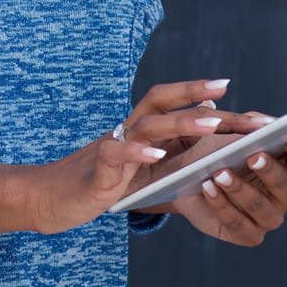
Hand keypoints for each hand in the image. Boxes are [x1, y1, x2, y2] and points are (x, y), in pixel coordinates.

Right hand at [23, 77, 253, 234]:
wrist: (53, 197)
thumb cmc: (102, 180)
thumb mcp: (144, 162)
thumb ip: (173, 141)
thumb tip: (209, 112)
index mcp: (140, 129)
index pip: (173, 102)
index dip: (201, 93)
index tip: (230, 89)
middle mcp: (127, 130)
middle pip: (162, 101)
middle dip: (197, 96)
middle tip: (234, 96)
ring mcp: (112, 147)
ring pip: (147, 124)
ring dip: (181, 121)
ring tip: (213, 123)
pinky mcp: (97, 170)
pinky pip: (116, 154)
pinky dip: (136, 151)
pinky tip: (157, 154)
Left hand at [168, 129, 286, 244]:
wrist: (182, 173)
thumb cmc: (213, 148)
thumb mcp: (228, 129)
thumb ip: (249, 125)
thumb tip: (268, 123)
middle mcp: (283, 194)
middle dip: (271, 172)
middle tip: (253, 157)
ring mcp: (268, 217)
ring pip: (263, 209)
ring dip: (241, 190)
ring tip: (219, 173)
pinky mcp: (247, 234)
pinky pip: (239, 225)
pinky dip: (222, 205)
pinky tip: (208, 188)